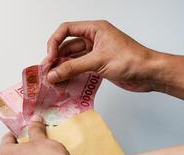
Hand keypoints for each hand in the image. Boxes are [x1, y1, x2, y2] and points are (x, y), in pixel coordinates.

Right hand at [44, 20, 158, 91]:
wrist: (150, 74)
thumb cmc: (131, 60)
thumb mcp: (98, 61)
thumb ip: (73, 68)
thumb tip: (52, 75)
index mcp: (94, 29)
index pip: (66, 30)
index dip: (55, 42)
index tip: (50, 57)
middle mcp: (93, 39)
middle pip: (67, 46)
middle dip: (56, 59)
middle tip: (47, 73)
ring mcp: (94, 53)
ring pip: (72, 59)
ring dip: (62, 69)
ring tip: (54, 81)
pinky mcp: (97, 66)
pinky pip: (79, 69)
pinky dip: (71, 76)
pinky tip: (64, 83)